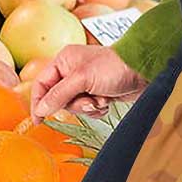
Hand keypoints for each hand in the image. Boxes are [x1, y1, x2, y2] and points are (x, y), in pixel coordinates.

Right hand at [30, 45, 147, 122]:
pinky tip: (107, 101)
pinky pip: (88, 109)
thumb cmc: (114, 67)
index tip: (38, 120)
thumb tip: (41, 109)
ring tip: (101, 99)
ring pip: (74, 106)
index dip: (38, 102)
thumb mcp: (82, 79)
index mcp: (64, 61)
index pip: (41, 84)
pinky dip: (97, 109)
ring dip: (88, 107)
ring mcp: (85, 83)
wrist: (143, 71)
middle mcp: (72, 71)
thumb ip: (59, 94)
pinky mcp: (97, 93)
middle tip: (88, 101)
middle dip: (75, 104)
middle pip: (58, 99)